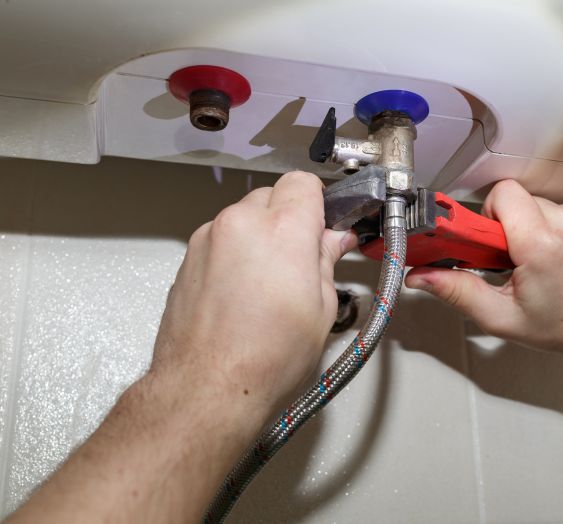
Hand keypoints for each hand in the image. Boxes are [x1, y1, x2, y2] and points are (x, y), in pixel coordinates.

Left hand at [148, 171, 355, 426]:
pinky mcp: (188, 258)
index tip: (323, 226)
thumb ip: (326, 262)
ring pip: (243, 218)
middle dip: (289, 219)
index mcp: (282, 230)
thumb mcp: (321, 310)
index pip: (303, 183)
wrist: (207, 389)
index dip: (318, 204)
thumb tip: (332, 242)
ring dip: (260, 237)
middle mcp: (240, 224)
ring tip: (269, 284)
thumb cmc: (264, 359)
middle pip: (272, 196)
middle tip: (302, 259)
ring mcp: (208, 239)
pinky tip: (243, 293)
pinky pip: (220, 240)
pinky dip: (235, 254)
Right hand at [405, 179, 562, 359]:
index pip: (502, 195)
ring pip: (537, 204)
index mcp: (543, 244)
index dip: (486, 217)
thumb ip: (457, 292)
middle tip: (509, 261)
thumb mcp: (503, 318)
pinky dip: (550, 229)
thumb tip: (422, 278)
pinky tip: (556, 257)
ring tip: (536, 262)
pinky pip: (558, 210)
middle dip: (505, 227)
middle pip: (517, 200)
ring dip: (528, 228)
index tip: (482, 242)